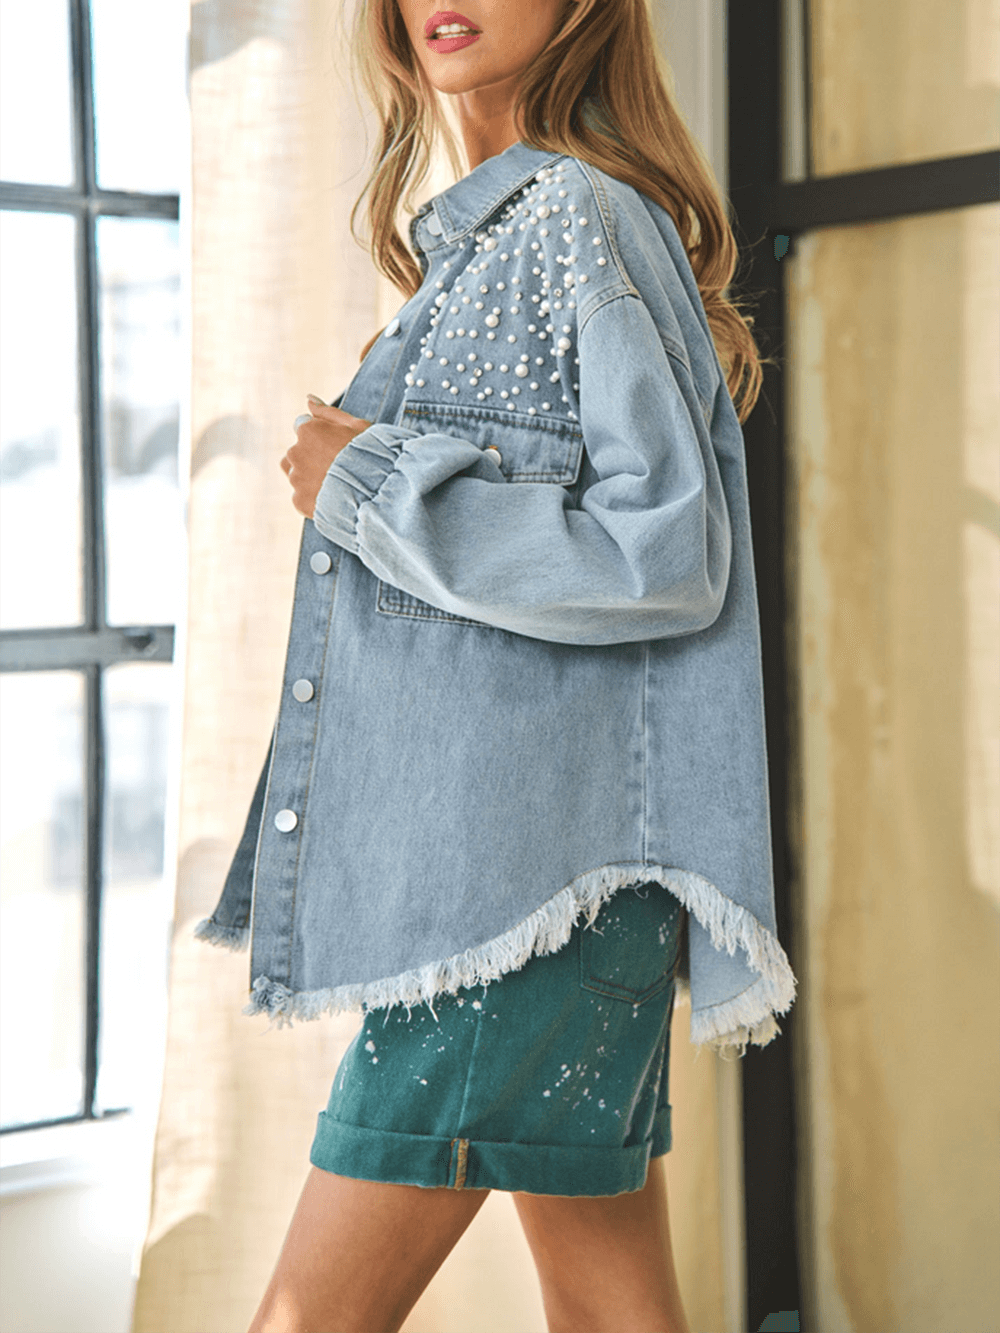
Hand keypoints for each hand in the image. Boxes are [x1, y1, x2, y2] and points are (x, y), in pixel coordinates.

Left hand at [281, 397, 372, 517]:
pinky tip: (332, 498)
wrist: (379, 494)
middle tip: (337, 467)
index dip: (320, 435)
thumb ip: (328, 412)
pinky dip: (312, 497)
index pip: (302, 426)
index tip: (335, 445)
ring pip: (294, 474)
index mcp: (308, 430)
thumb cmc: (373, 455)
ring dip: (307, 476)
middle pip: (296, 451)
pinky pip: (300, 496)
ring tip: (332, 483)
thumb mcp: (357, 426)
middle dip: (310, 456)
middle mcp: (296, 452)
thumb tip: (308, 398)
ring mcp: (296, 478)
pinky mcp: (299, 500)